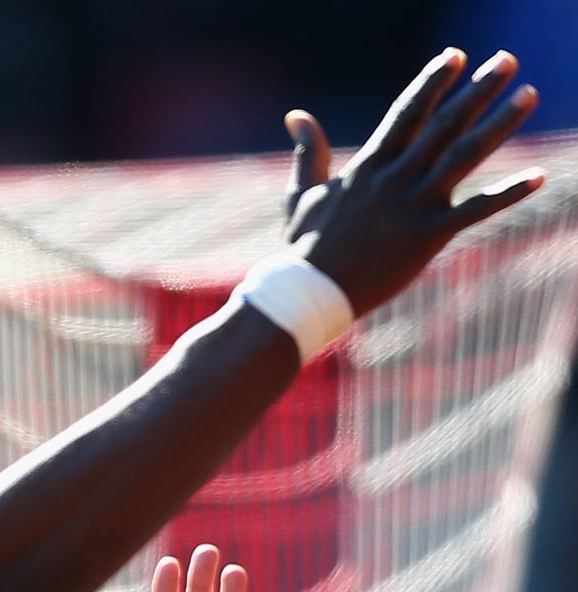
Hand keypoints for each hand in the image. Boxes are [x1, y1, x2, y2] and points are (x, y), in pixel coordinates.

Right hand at [285, 48, 542, 316]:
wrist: (305, 293)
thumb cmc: (303, 247)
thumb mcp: (303, 193)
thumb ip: (307, 152)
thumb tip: (295, 115)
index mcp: (367, 166)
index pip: (406, 113)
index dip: (431, 82)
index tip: (455, 56)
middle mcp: (394, 178)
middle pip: (443, 124)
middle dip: (477, 90)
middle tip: (507, 60)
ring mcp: (411, 205)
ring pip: (463, 155)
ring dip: (499, 123)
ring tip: (528, 94)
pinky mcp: (426, 236)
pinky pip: (475, 210)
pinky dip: (507, 193)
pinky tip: (538, 176)